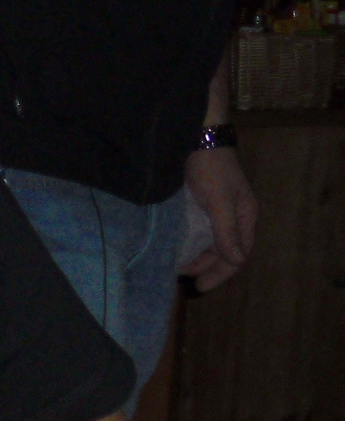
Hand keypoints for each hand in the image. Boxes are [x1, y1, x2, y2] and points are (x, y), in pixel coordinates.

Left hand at [183, 146, 257, 291]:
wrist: (197, 134)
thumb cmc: (210, 166)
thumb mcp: (219, 201)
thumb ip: (227, 231)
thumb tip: (236, 261)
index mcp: (245, 216)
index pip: (238, 254)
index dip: (220, 273)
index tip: (200, 286)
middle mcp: (234, 215)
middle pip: (223, 250)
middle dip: (205, 266)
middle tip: (182, 278)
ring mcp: (218, 208)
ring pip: (210, 240)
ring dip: (196, 254)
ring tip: (176, 266)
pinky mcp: (202, 201)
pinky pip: (198, 228)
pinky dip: (189, 241)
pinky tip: (175, 246)